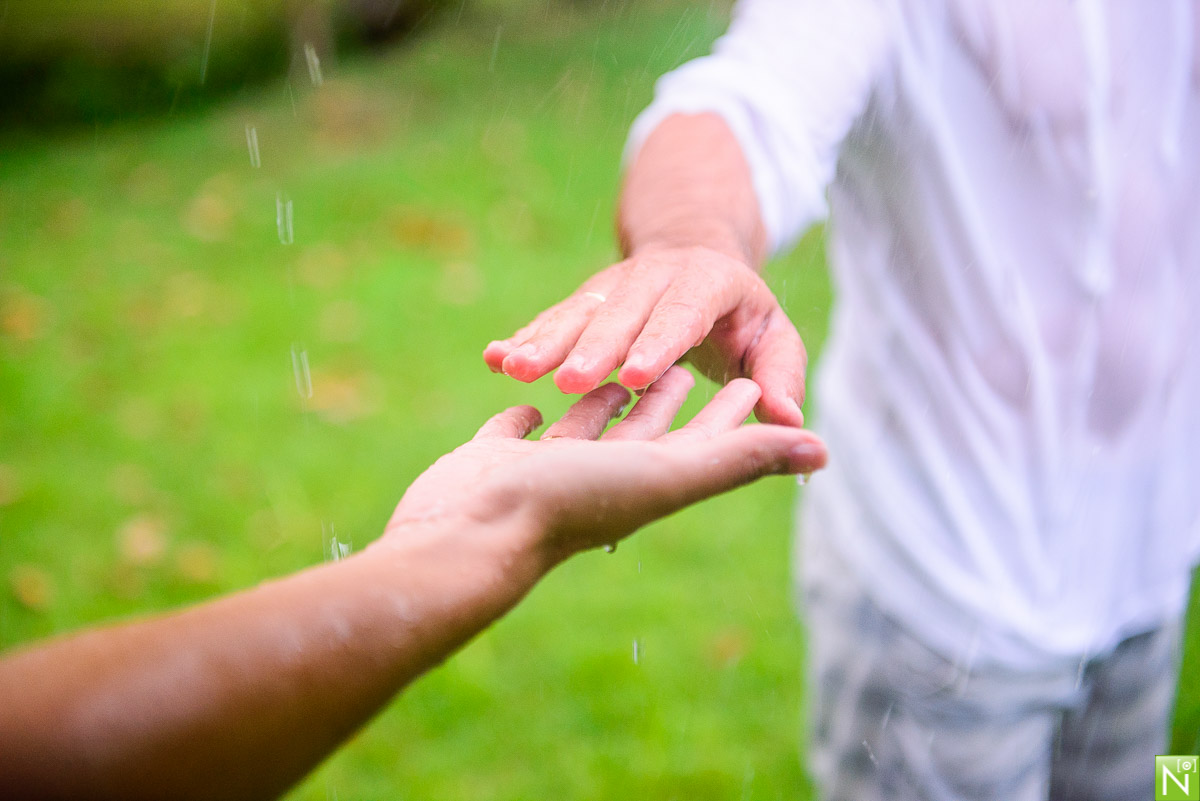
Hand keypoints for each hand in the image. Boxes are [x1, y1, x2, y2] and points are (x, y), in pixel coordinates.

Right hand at [384, 367, 825, 564]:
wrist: (467, 534)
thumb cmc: (570, 504)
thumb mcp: (667, 472)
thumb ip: (739, 457)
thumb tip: (822, 450)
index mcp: (645, 477)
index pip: (701, 437)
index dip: (732, 413)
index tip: (758, 383)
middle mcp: (599, 475)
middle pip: (647, 427)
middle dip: (670, 395)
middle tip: (697, 363)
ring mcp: (543, 469)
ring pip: (584, 422)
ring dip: (606, 395)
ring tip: (623, 363)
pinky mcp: (494, 457)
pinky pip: (519, 428)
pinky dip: (530, 410)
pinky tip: (531, 394)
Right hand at [482, 246, 807, 426]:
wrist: (688, 254)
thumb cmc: (737, 318)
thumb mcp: (769, 339)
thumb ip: (777, 375)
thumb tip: (792, 423)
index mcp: (707, 287)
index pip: (680, 316)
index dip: (657, 343)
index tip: (634, 376)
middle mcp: (653, 282)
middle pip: (620, 314)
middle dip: (592, 347)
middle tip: (569, 380)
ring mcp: (611, 290)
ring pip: (575, 314)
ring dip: (544, 342)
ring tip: (513, 368)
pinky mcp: (580, 304)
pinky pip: (549, 320)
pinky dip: (520, 338)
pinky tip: (492, 357)